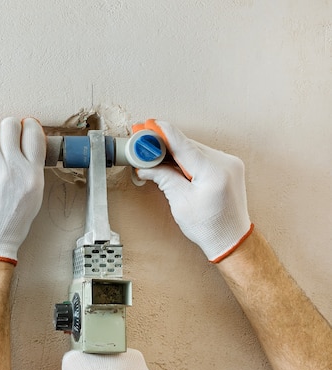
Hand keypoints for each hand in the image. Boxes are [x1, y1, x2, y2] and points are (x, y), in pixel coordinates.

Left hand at [0, 117, 45, 264]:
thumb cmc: (10, 223)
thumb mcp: (33, 195)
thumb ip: (31, 169)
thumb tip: (22, 145)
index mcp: (31, 174)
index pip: (33, 133)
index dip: (27, 126)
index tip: (22, 128)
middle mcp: (12, 167)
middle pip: (10, 125)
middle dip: (7, 127)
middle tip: (3, 136)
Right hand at [135, 119, 252, 262]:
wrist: (231, 239)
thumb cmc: (208, 227)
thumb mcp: (179, 201)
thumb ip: (163, 177)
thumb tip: (145, 165)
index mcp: (213, 173)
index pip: (183, 145)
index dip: (162, 134)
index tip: (147, 125)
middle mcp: (225, 163)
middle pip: (187, 145)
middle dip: (163, 145)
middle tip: (143, 144)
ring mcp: (229, 163)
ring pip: (193, 148)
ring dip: (173, 151)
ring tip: (153, 156)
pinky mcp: (228, 165)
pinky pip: (202, 155)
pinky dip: (185, 157)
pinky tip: (171, 161)